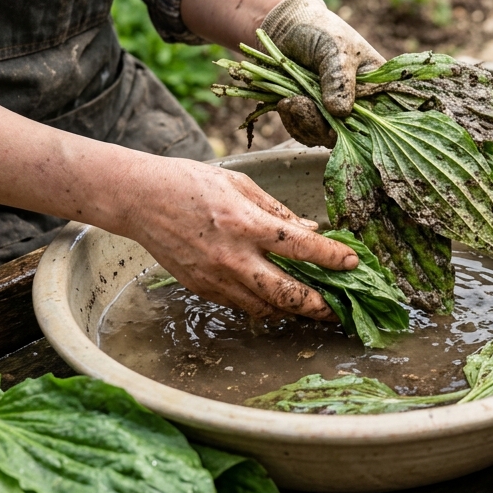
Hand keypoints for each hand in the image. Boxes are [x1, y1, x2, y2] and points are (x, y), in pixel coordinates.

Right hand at [121, 156, 357, 319]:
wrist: (140, 199)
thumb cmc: (190, 183)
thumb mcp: (240, 184)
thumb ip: (276, 210)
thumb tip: (309, 228)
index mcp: (246, 224)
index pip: (301, 246)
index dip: (332, 256)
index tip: (352, 262)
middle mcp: (233, 257)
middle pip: (287, 294)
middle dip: (318, 305)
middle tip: (337, 307)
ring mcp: (216, 278)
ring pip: (265, 308)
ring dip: (291, 310)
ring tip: (310, 305)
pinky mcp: (202, 289)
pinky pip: (241, 305)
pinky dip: (263, 305)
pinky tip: (274, 297)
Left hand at [262, 0, 383, 138]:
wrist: (283, 28)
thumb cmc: (320, 31)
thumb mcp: (335, 49)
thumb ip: (340, 79)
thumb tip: (341, 113)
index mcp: (376, 86)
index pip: (384, 118)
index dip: (369, 128)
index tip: (344, 122)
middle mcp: (359, 105)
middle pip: (353, 134)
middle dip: (326, 126)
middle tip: (303, 104)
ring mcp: (334, 113)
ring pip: (326, 137)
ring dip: (306, 124)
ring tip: (291, 100)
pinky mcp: (312, 117)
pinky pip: (307, 134)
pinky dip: (295, 123)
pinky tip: (286, 103)